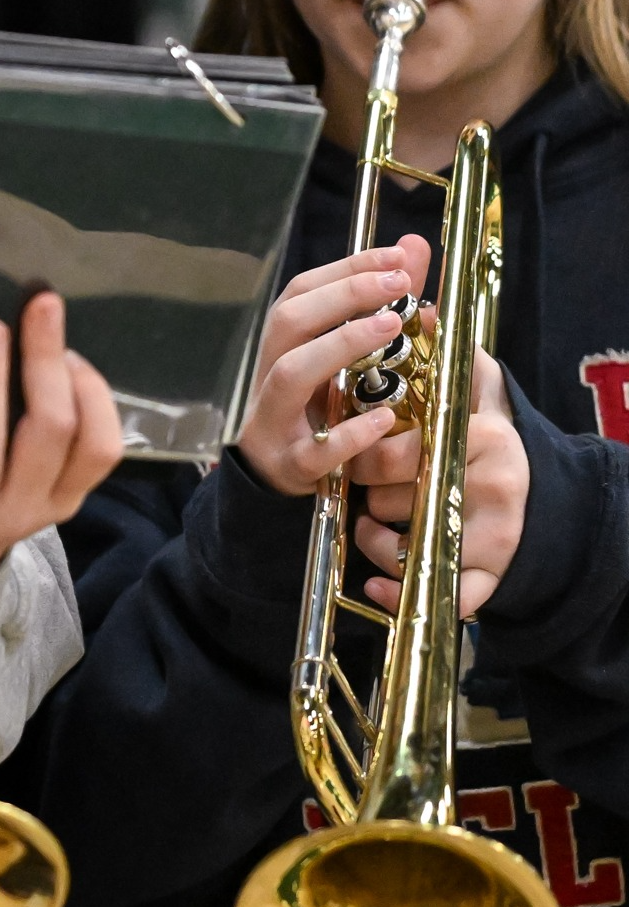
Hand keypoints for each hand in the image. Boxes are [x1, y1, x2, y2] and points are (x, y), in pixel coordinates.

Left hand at [0, 292, 122, 598]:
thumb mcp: (21, 478)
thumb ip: (34, 431)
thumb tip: (41, 338)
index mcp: (61, 500)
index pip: (99, 449)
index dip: (92, 393)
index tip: (72, 346)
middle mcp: (23, 516)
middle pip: (48, 432)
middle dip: (44, 361)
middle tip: (38, 304)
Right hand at [232, 234, 431, 495]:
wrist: (276, 476)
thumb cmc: (318, 408)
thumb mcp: (346, 356)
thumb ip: (379, 302)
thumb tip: (412, 246)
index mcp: (282, 345)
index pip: (301, 292)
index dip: (345, 269)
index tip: (396, 256)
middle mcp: (269, 374)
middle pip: (288, 322)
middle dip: (343, 296)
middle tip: (398, 283)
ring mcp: (275, 419)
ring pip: (291, 375)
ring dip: (340, 346)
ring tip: (392, 326)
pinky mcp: (291, 464)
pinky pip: (314, 449)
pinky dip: (350, 434)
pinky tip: (384, 417)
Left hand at [348, 349, 525, 615]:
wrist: (541, 496)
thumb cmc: (490, 440)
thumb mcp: (477, 392)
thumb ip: (450, 355)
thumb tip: (423, 310)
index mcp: (483, 437)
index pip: (396, 448)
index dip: (366, 450)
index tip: (364, 444)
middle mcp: (494, 487)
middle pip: (392, 497)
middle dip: (367, 489)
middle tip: (369, 481)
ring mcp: (495, 537)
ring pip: (403, 545)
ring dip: (373, 536)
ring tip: (377, 518)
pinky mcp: (492, 578)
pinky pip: (439, 596)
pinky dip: (397, 592)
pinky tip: (375, 586)